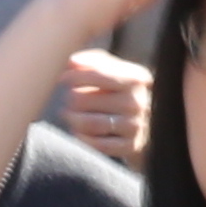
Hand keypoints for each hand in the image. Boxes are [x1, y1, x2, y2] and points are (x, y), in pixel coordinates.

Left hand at [48, 45, 154, 162]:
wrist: (142, 119)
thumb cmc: (117, 89)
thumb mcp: (110, 69)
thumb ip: (90, 61)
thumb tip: (73, 62)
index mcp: (135, 78)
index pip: (95, 74)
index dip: (73, 76)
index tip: (63, 79)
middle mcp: (137, 101)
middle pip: (84, 100)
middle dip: (71, 99)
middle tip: (69, 100)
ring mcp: (135, 125)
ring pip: (88, 123)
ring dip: (72, 119)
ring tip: (70, 115)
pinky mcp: (131, 145)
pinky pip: (97, 144)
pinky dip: (83, 138)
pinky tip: (79, 131)